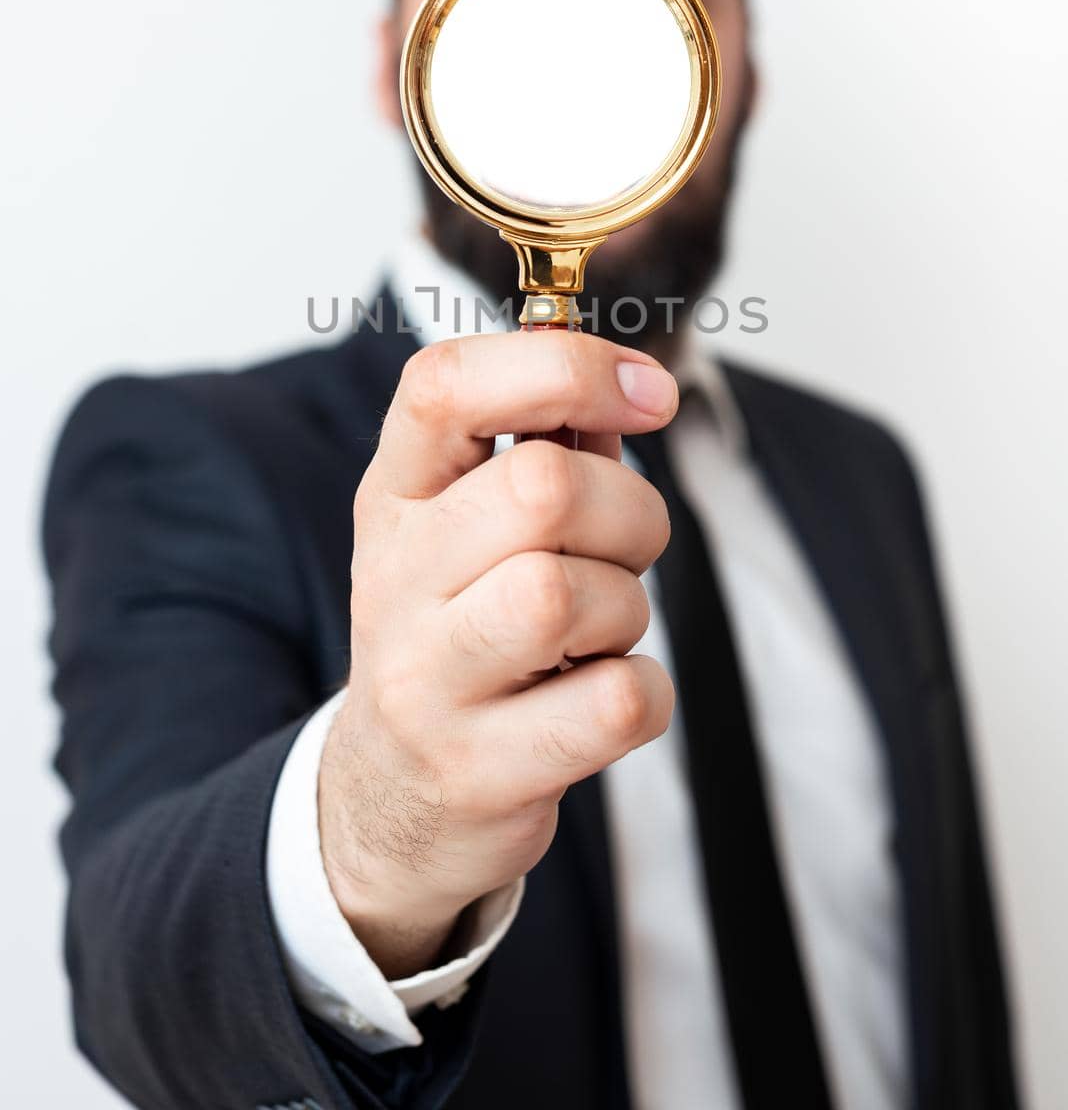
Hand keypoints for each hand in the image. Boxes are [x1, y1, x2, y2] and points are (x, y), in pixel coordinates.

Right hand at [319, 331, 677, 977]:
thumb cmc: (459, 632)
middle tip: (624, 547)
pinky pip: (618, 701)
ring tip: (598, 632)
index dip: (563, 365)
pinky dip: (642, 692)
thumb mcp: (469, 528)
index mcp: (393, 495)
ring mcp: (425, 681)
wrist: (394, 801)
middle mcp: (392, 578)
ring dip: (627, 606)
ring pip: (571, 597)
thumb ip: (545, 448)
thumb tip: (631, 388)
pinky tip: (599, 696)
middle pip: (541, 489)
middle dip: (628, 510)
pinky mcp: (479, 771)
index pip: (444, 385)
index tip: (647, 393)